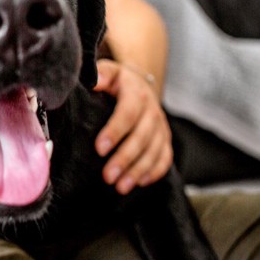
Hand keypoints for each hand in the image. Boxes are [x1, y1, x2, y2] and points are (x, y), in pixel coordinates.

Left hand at [93, 59, 172, 193]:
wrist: (136, 83)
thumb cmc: (114, 81)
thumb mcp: (107, 72)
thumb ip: (100, 75)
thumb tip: (94, 81)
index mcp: (135, 91)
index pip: (128, 112)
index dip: (115, 131)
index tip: (99, 149)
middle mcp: (152, 109)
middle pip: (142, 136)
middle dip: (125, 158)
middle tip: (108, 176)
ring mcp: (161, 125)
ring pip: (154, 150)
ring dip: (138, 170)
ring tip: (120, 187)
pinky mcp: (165, 138)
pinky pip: (165, 157)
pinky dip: (154, 171)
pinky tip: (139, 183)